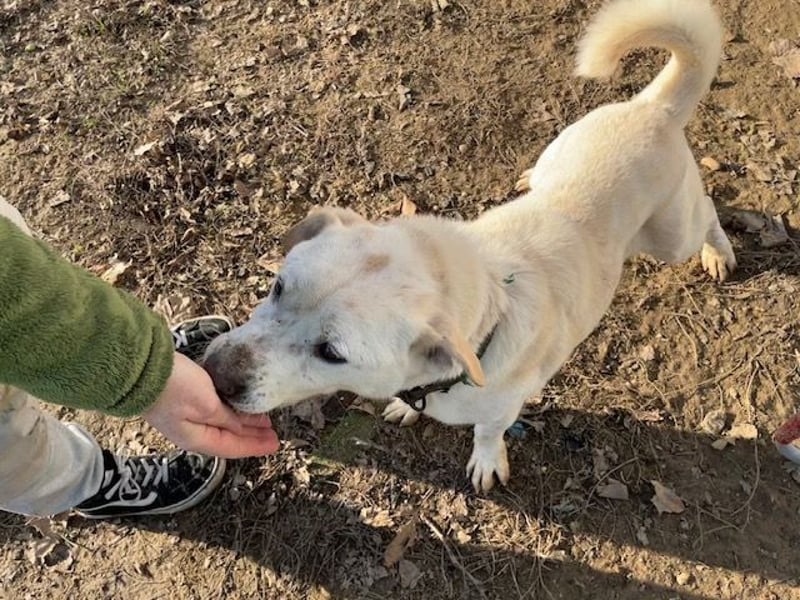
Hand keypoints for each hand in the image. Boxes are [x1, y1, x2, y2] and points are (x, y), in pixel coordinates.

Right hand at [143, 353, 278, 457]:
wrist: (140, 367)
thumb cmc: (174, 388)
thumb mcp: (207, 406)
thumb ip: (228, 418)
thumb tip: (246, 428)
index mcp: (197, 438)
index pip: (233, 447)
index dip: (255, 446)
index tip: (275, 444)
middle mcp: (191, 431)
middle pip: (228, 437)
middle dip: (251, 436)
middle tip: (273, 433)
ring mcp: (185, 414)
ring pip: (222, 424)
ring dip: (242, 422)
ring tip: (261, 419)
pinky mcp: (183, 397)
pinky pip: (214, 410)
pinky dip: (230, 410)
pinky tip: (237, 404)